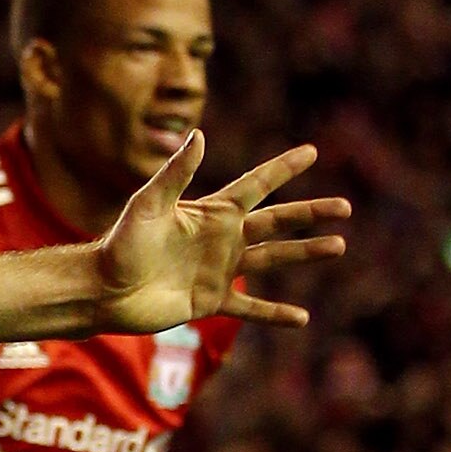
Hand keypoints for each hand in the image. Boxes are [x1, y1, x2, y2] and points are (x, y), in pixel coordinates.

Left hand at [95, 134, 348, 334]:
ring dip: (306, 253)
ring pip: (273, 258)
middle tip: (345, 208)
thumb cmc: (121, 243)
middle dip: (311, 213)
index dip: (283, 169)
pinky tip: (302, 317)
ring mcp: (220, 270)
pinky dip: (275, 313)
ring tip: (339, 246)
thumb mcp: (148, 204)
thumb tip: (199, 134)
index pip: (257, 185)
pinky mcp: (211, 302)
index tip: (312, 152)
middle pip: (277, 221)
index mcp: (212, 212)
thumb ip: (176, 173)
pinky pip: (250, 309)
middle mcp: (222, 238)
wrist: (105, 291)